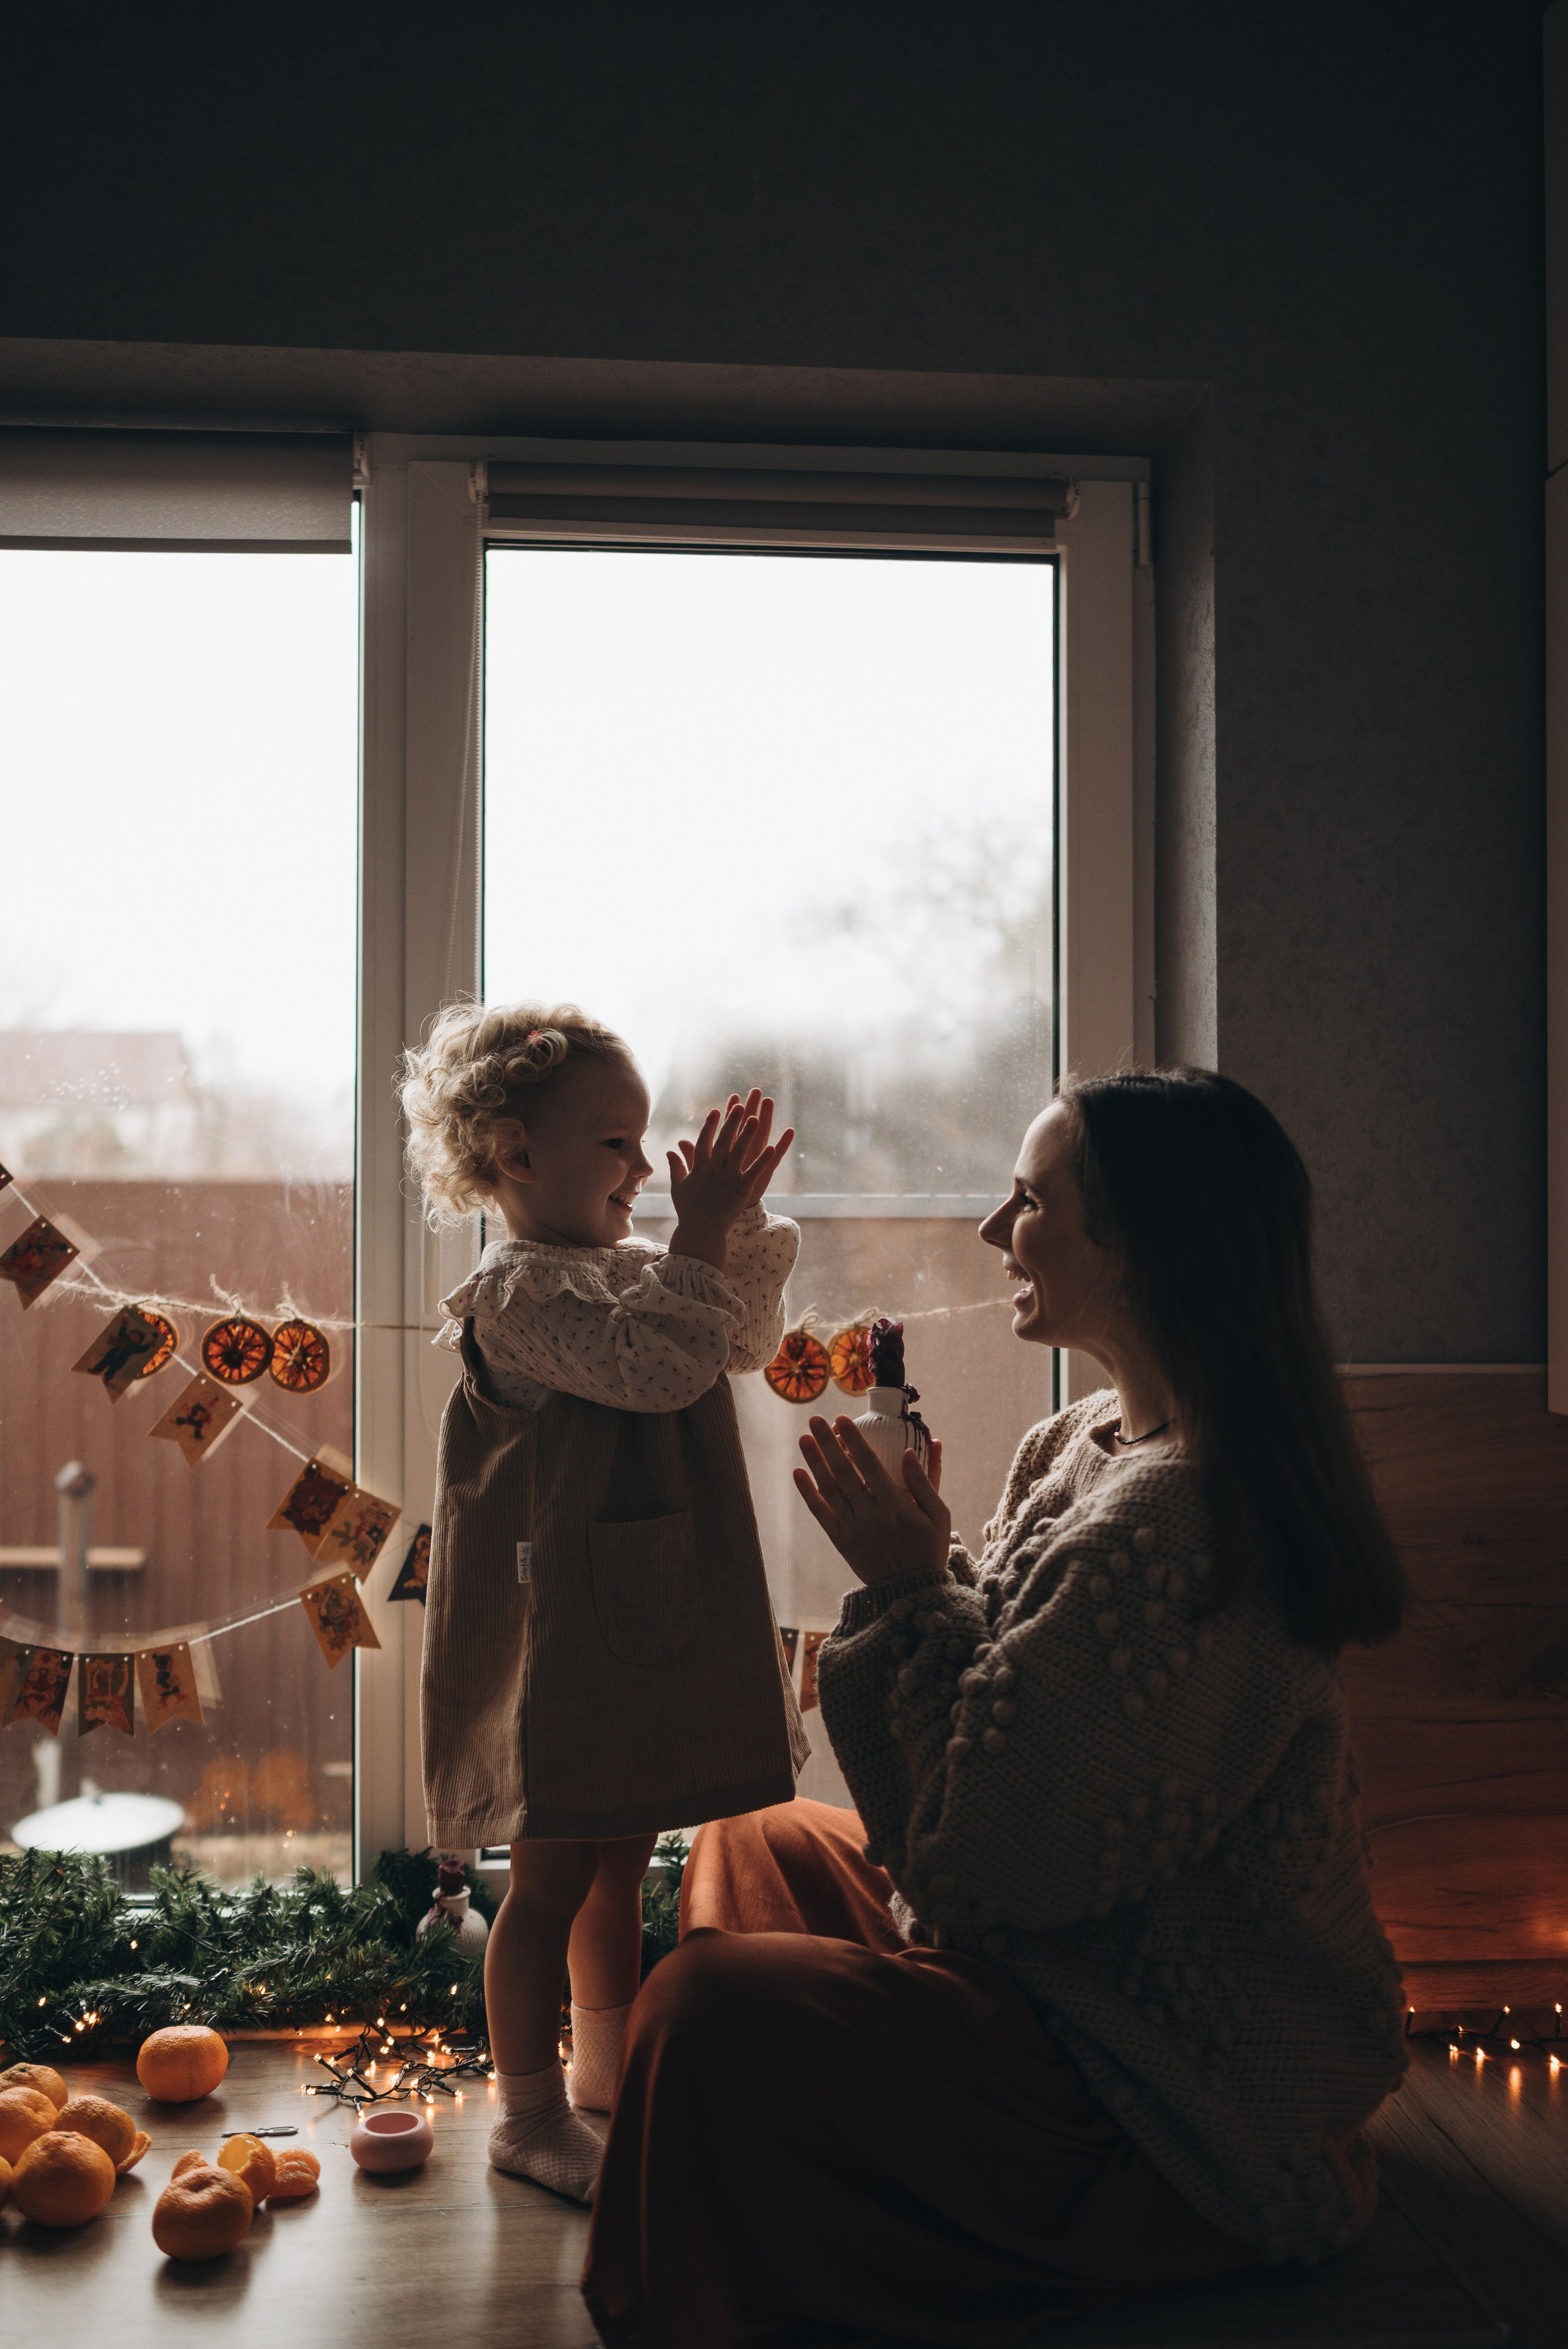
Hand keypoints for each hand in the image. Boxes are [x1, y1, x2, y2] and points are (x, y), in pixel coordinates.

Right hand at [668, 1090, 794, 1268]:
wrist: (700, 1231)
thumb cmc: (689, 1210)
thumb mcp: (679, 1187)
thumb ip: (677, 1167)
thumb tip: (670, 1150)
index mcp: (699, 1168)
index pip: (703, 1142)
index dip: (710, 1125)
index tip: (715, 1110)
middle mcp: (713, 1170)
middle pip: (723, 1141)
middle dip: (731, 1122)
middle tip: (740, 1105)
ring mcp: (728, 1179)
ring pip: (739, 1152)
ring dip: (748, 1134)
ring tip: (756, 1118)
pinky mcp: (741, 1189)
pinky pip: (753, 1172)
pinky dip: (762, 1160)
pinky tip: (772, 1147)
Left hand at [793, 1416, 949, 1586]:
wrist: (911, 1591)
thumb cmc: (929, 1549)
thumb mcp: (939, 1515)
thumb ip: (926, 1481)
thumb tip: (914, 1449)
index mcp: (896, 1506)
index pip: (870, 1465)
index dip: (855, 1440)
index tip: (843, 1419)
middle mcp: (871, 1515)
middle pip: (845, 1473)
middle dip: (829, 1444)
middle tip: (816, 1419)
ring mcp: (854, 1529)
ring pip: (829, 1490)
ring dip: (815, 1463)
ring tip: (803, 1438)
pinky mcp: (842, 1542)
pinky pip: (821, 1514)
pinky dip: (808, 1494)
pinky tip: (798, 1473)